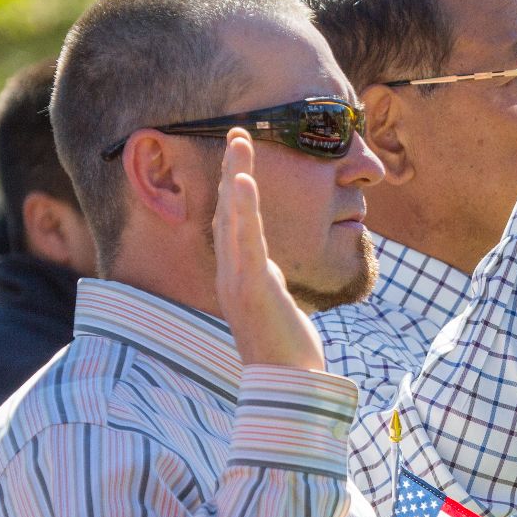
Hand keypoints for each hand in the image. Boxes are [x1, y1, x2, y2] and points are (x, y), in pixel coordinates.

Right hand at [214, 129, 323, 370]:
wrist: (289, 385)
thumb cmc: (285, 351)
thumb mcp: (275, 305)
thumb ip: (268, 283)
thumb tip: (270, 269)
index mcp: (236, 277)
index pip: (232, 223)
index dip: (233, 188)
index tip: (239, 156)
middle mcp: (230, 275)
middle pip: (227, 211)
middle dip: (231, 169)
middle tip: (237, 131)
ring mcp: (237, 281)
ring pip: (233, 219)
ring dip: (235, 177)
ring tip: (239, 141)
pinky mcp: (251, 288)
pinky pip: (245, 240)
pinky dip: (242, 208)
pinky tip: (242, 181)